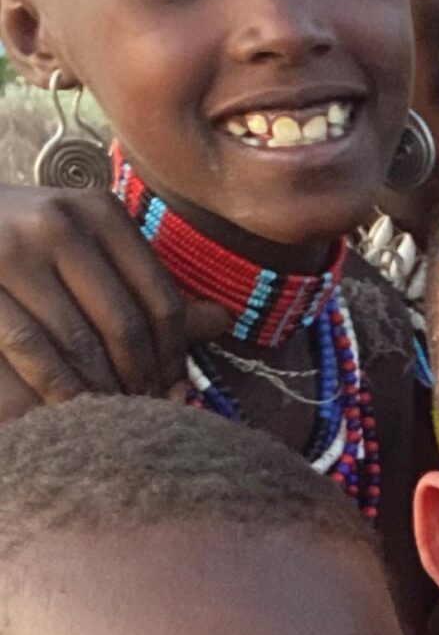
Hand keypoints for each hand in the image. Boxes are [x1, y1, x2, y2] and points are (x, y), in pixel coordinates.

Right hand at [0, 185, 224, 416]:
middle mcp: (60, 223)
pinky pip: (32, 348)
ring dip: (101, 392)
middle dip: (139, 380)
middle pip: (125, 325)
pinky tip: (66, 412)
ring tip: (111, 422)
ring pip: (80, 343)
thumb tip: (222, 321)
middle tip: (145, 416)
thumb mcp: (86, 249)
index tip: (175, 390)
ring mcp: (14, 250)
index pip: (161, 299)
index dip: (175, 356)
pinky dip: (55, 387)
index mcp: (99, 213)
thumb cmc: (24, 244)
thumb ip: (145, 284)